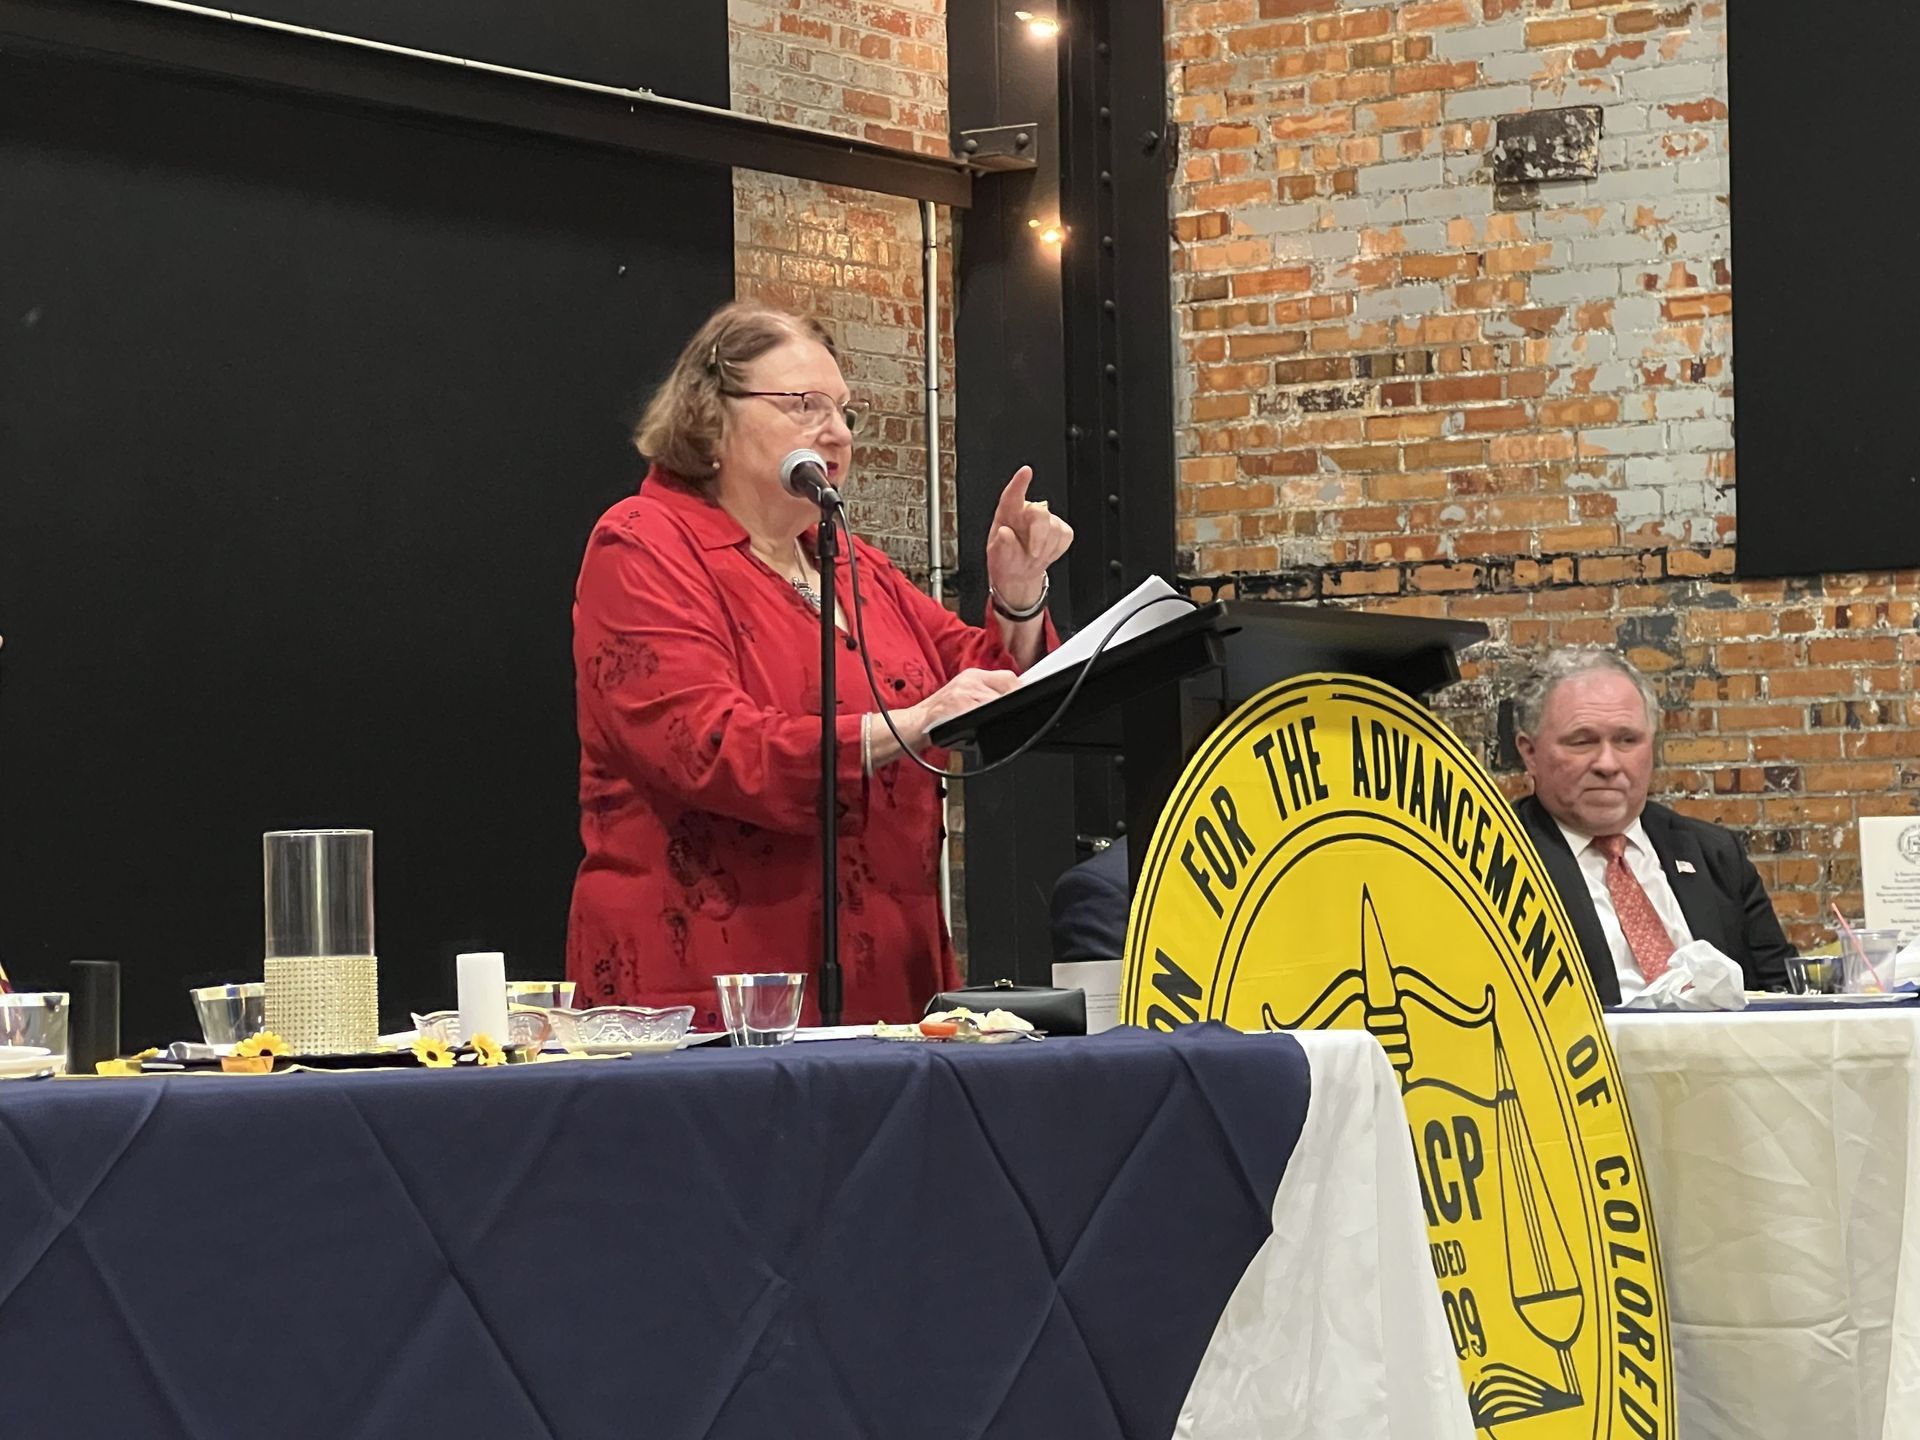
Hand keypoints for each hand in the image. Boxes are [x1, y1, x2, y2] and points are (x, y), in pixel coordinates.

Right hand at [894, 667, 1021, 752]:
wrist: (914, 724)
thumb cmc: (940, 716)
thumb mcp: (963, 697)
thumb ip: (985, 695)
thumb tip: (1013, 701)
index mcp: (972, 676)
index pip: (1008, 677)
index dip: (1019, 691)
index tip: (1026, 700)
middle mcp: (969, 680)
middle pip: (1008, 688)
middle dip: (1014, 704)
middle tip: (1016, 715)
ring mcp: (964, 693)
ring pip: (998, 702)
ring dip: (1002, 715)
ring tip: (999, 724)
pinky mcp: (958, 707)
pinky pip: (984, 714)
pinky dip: (989, 723)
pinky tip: (985, 728)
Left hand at [985, 466, 1072, 612]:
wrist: (1019, 575)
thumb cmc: (1005, 561)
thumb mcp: (996, 557)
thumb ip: (1001, 546)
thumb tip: (1005, 533)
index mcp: (1007, 514)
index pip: (1012, 495)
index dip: (1019, 482)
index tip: (1026, 471)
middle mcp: (1026, 512)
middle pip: (1040, 513)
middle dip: (1039, 536)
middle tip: (1034, 554)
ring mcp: (1045, 519)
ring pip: (1054, 527)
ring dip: (1045, 548)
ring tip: (1034, 557)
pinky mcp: (1061, 528)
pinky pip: (1064, 536)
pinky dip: (1055, 550)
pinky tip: (1045, 553)